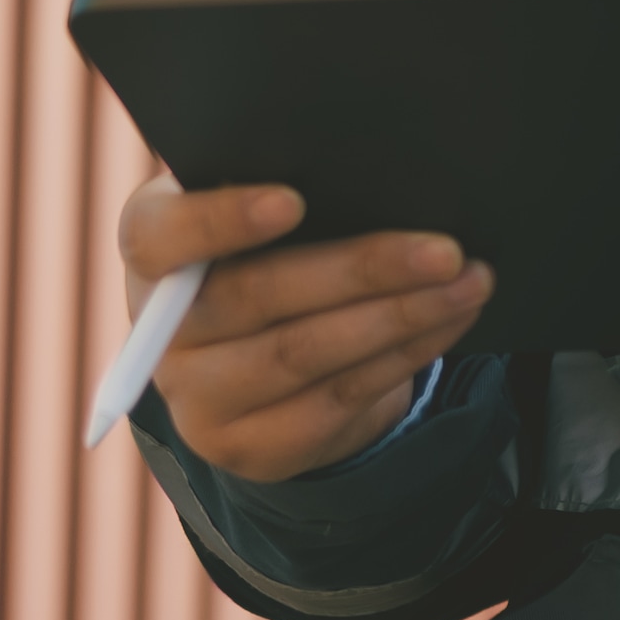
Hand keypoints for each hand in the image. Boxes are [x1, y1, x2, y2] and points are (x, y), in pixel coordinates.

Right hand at [119, 177, 494, 481]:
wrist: (250, 353)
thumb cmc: (264, 248)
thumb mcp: (252, 211)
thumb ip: (282, 183)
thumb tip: (380, 170)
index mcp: (149, 251)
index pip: (160, 236)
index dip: (220, 219)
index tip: (292, 200)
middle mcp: (159, 332)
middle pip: (257, 297)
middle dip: (361, 269)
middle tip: (444, 248)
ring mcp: (198, 401)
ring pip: (305, 355)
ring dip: (401, 317)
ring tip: (469, 281)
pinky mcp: (248, 449)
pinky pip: (336, 400)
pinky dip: (404, 356)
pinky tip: (449, 321)